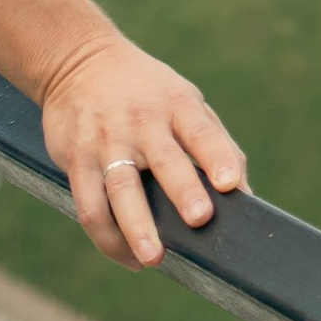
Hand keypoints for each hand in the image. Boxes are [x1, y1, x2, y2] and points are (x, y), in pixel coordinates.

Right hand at [37, 34, 245, 269]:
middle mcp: (142, 122)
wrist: (79, 60)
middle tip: (198, 219)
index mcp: (176, 105)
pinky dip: (107, 236)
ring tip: (152, 260)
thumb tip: (244, 194)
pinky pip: (90, 202)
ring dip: (136, 226)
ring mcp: (106, 140)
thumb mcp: (184, 101)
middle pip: (165, 159)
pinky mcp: (76, 158)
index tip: (230, 184)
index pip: (202, 131)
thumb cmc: (146, 94)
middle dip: (182, 190)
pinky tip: (127, 257)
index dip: (218, 157)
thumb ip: (214, 143)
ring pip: (121, 187)